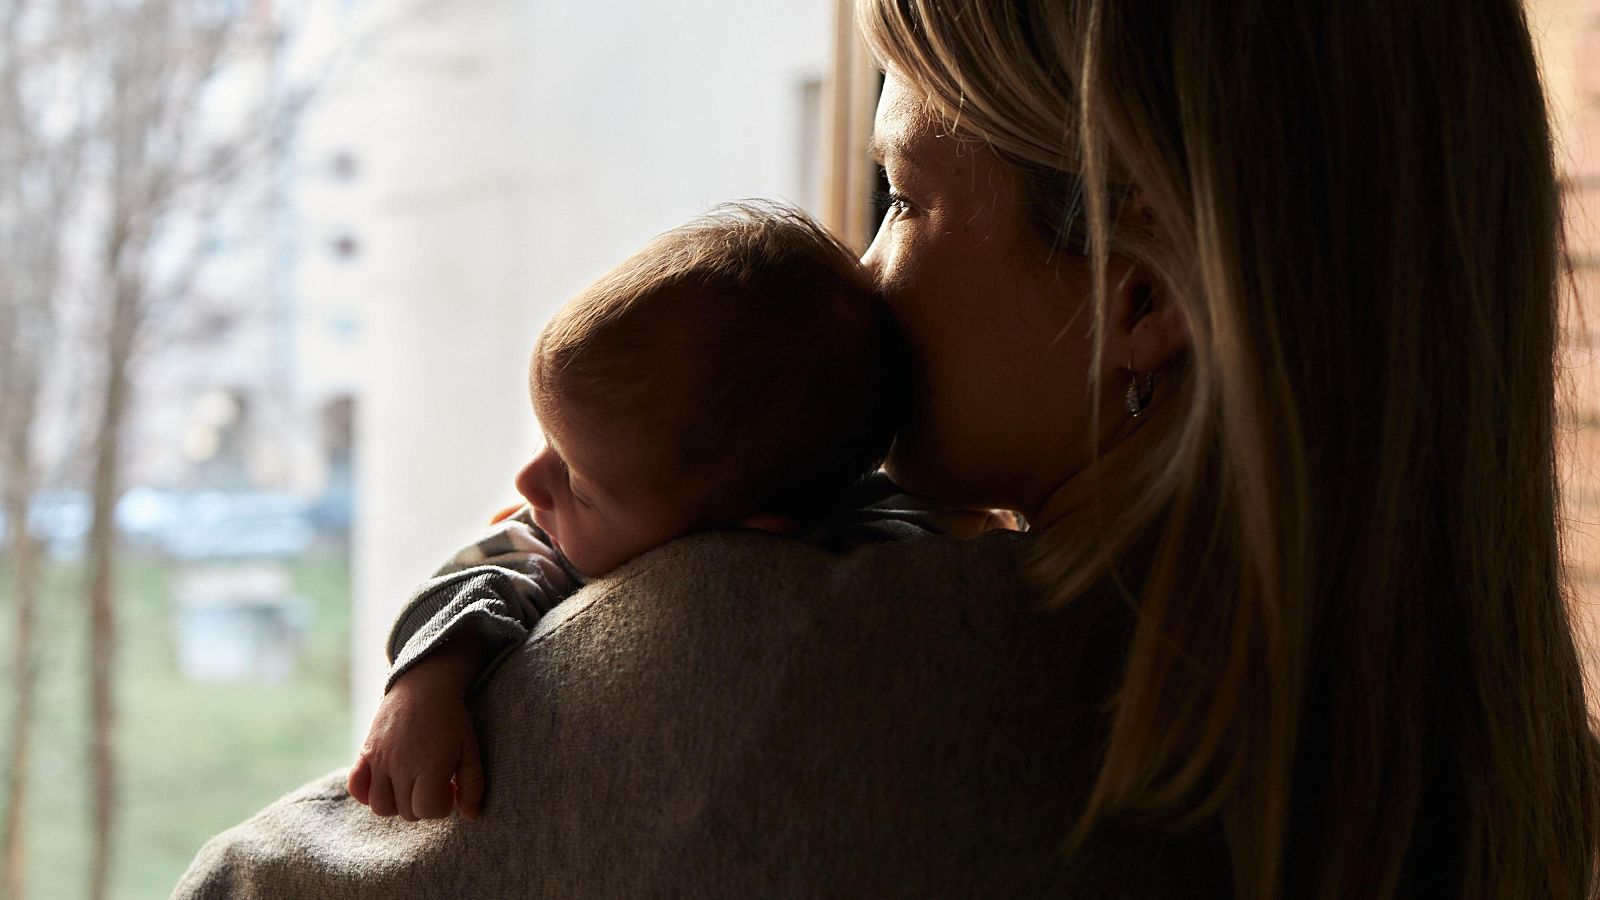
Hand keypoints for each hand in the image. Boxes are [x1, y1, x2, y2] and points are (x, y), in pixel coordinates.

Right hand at [347, 666, 485, 820]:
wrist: (424, 686)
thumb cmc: (451, 720)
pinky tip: (386, 783)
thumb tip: (472, 817)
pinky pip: (355, 787)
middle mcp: (400, 766)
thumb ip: (473, 785)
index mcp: (429, 767)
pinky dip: (366, 793)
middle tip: (433, 783)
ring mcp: (379, 760)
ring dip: (397, 803)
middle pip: (406, 812)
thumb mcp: (470, 750)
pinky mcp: (365, 752)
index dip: (442, 806)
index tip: (448, 789)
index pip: (428, 810)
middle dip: (423, 804)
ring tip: (412, 784)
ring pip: (380, 806)